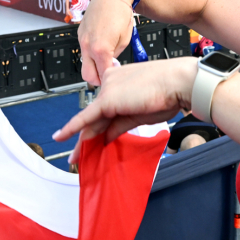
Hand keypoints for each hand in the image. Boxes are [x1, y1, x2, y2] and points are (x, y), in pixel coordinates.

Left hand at [55, 57, 197, 161]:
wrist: (178, 82)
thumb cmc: (169, 94)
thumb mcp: (141, 114)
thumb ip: (121, 124)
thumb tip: (107, 137)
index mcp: (120, 81)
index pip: (106, 110)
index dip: (101, 127)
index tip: (98, 140)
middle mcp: (110, 83)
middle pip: (95, 116)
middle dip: (87, 137)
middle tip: (79, 154)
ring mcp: (107, 90)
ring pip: (90, 120)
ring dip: (81, 140)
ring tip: (74, 158)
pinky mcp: (106, 100)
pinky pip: (85, 118)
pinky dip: (71, 128)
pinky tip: (60, 137)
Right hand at [78, 0, 135, 84]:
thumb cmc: (121, 13)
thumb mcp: (124, 39)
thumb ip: (116, 55)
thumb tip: (111, 64)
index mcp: (100, 48)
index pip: (103, 75)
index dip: (111, 79)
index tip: (117, 78)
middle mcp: (88, 45)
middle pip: (88, 76)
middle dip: (98, 80)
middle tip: (110, 76)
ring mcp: (82, 39)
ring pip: (84, 64)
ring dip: (94, 67)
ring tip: (108, 60)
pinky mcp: (80, 34)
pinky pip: (84, 51)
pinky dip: (91, 55)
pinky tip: (102, 48)